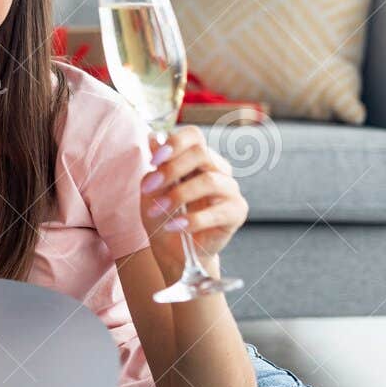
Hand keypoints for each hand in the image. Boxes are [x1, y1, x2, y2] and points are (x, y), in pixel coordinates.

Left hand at [138, 125, 246, 272]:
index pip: (194, 136)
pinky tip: (174, 226)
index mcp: (198, 158)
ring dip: (178, 195)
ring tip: (158, 210)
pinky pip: (217, 212)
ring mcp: (230, 190)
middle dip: (171, 169)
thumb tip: (152, 136)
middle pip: (201, 154)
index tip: (152, 161)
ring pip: (209, 180)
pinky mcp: (236, 213)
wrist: (174, 250)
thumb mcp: (152, 189)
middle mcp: (218, 169)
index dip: (174, 143)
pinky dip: (192, 220)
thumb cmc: (163, 215)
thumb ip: (156, 165)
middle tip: (148, 188)